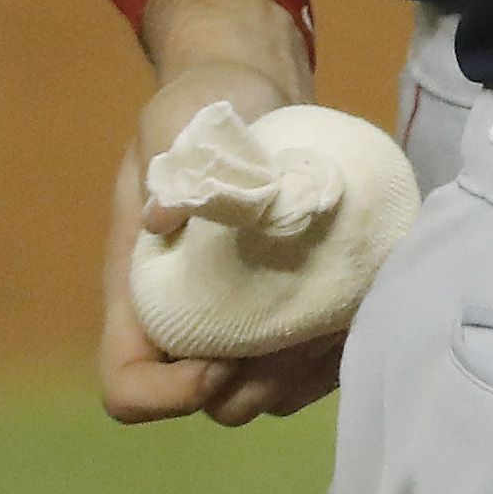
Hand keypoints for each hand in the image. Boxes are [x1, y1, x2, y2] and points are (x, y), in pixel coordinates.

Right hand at [103, 0, 333, 426]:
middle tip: (295, 336)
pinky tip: (365, 310)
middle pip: (212, 400)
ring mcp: (247, 317)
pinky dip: (340, 351)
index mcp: (141, 295)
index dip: (163, 394)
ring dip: (304, 375)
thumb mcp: (178, 123)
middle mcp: (190, 320)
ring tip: (335, 323)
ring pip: (272, 390)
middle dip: (252, 388)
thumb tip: (166, 216)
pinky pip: (320, 359)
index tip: (213, 362)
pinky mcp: (301, 302)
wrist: (254, 93)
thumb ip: (173, 162)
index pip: (128, 384)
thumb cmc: (204, 111)